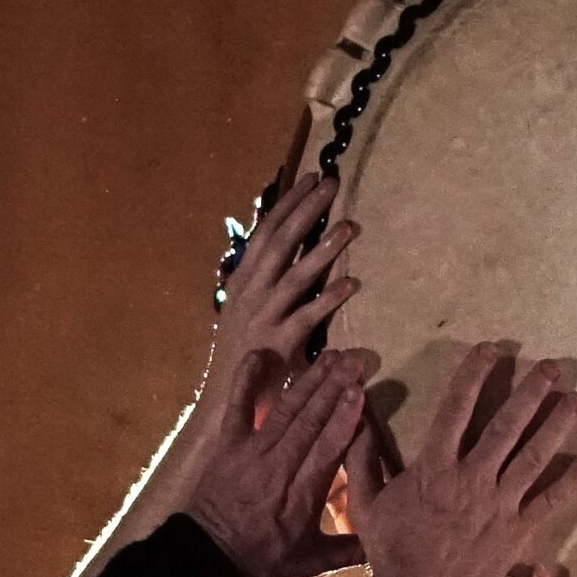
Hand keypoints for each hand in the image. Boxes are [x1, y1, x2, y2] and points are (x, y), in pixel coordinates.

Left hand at [181, 347, 371, 576]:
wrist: (205, 556)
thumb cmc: (261, 558)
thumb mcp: (308, 561)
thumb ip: (348, 549)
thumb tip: (385, 541)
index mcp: (300, 496)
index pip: (326, 450)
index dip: (344, 419)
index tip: (360, 393)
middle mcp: (276, 467)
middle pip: (309, 421)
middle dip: (333, 388)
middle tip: (355, 360)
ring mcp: (250, 451)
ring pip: (284, 409)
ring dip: (308, 380)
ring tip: (331, 356)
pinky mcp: (227, 443)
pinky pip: (237, 405)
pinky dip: (246, 378)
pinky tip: (261, 353)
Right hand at [208, 172, 358, 394]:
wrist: (225, 399)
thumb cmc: (242, 356)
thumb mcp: (248, 311)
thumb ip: (269, 285)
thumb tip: (291, 258)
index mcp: (242, 280)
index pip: (266, 231)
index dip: (288, 203)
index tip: (309, 178)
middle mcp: (249, 292)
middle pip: (280, 242)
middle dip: (306, 210)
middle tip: (332, 183)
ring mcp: (262, 317)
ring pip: (296, 276)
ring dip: (324, 249)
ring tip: (350, 227)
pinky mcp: (277, 344)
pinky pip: (307, 317)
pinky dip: (329, 299)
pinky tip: (351, 284)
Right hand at [352, 345, 576, 576]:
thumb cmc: (390, 550)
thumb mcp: (365, 502)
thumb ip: (361, 458)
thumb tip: (353, 417)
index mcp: (434, 466)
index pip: (456, 406)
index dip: (475, 374)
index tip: (491, 349)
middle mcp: (471, 478)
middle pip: (506, 425)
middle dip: (531, 392)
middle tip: (553, 366)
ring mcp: (498, 504)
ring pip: (533, 456)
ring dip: (557, 426)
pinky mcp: (517, 531)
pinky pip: (548, 503)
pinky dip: (571, 483)